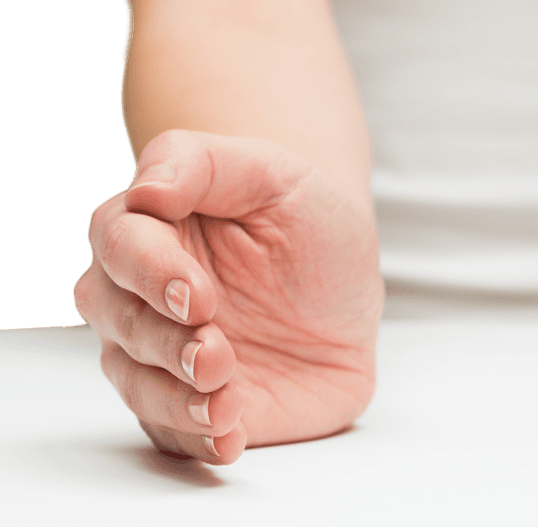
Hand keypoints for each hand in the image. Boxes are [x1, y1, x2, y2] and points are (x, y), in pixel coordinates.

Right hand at [74, 130, 383, 463]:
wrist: (350, 290)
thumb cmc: (307, 221)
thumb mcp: (277, 175)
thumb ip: (206, 164)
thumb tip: (145, 190)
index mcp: (152, 230)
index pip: (121, 246)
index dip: (151, 273)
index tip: (197, 297)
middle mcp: (142, 297)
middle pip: (119, 321)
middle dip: (163, 343)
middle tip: (215, 353)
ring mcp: (165, 357)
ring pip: (136, 384)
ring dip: (174, 400)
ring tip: (223, 404)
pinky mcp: (195, 406)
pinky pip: (176, 434)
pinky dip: (197, 441)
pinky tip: (229, 439)